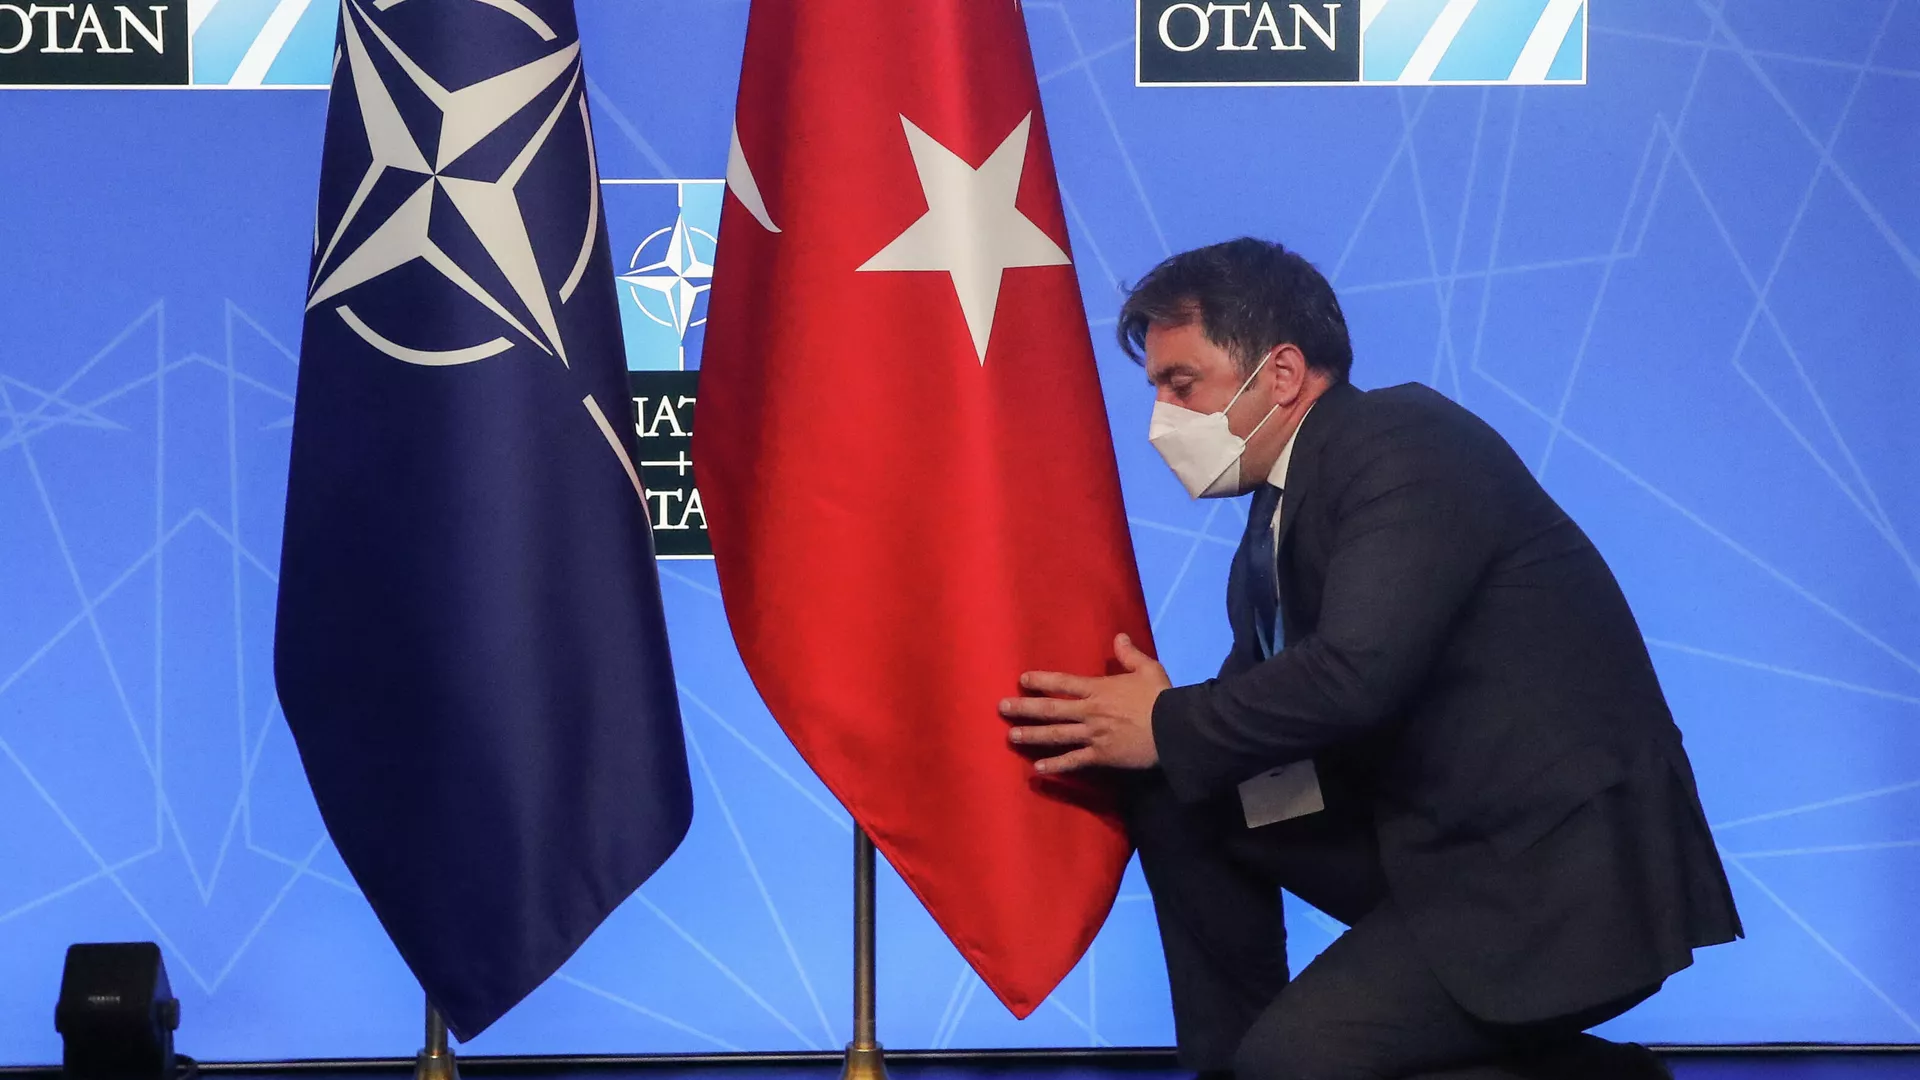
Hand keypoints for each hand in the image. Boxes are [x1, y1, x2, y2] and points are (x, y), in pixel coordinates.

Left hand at [999, 633, 1170, 774]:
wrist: (1175, 730)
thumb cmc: (1162, 698)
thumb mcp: (1149, 670)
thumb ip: (1130, 655)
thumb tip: (1119, 637)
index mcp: (1099, 689)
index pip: (1063, 683)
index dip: (1041, 681)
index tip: (1022, 680)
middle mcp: (1090, 711)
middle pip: (1051, 709)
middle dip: (1024, 708)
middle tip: (1001, 708)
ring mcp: (1093, 735)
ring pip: (1056, 735)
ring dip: (1032, 735)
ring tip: (1012, 736)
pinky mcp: (1101, 756)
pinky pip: (1074, 761)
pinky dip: (1056, 765)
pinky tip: (1038, 768)